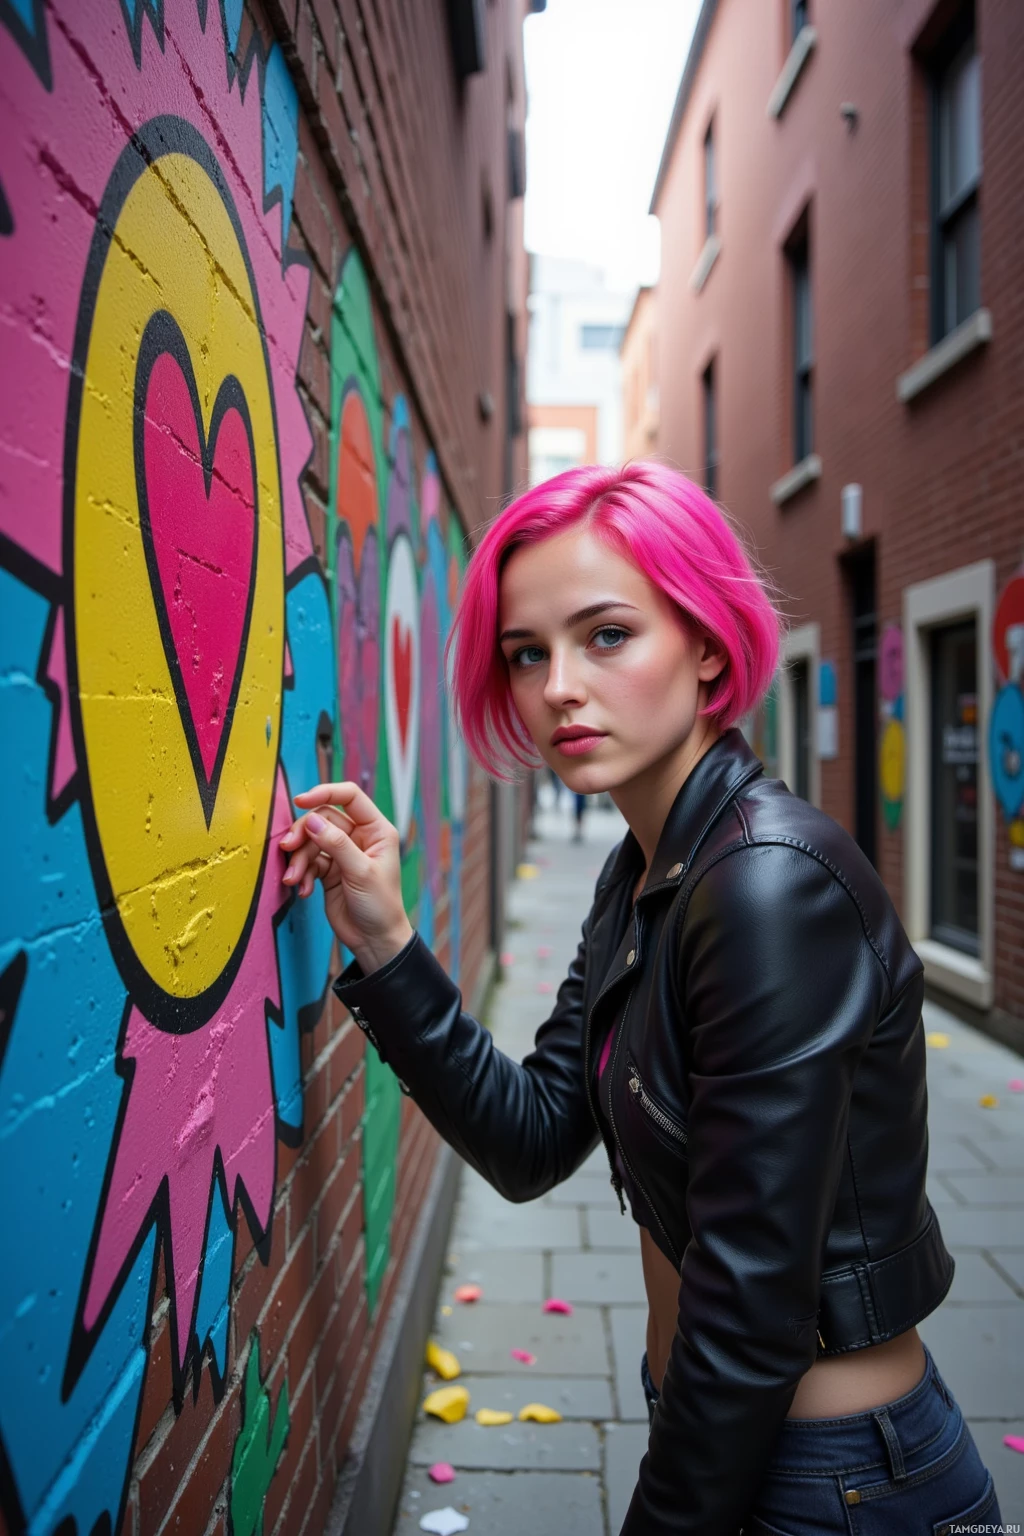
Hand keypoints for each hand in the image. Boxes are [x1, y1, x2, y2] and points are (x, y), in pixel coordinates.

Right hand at [280, 782, 413, 972]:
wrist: (374, 940)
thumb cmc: (380, 906)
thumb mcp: (360, 872)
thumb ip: (336, 844)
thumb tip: (312, 820)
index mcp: (376, 830)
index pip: (350, 797)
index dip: (325, 793)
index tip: (301, 801)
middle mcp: (359, 837)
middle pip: (322, 819)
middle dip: (304, 835)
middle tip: (288, 849)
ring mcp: (342, 853)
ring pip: (311, 841)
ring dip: (299, 859)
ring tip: (293, 880)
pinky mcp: (329, 870)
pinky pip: (308, 861)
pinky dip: (301, 874)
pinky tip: (302, 890)